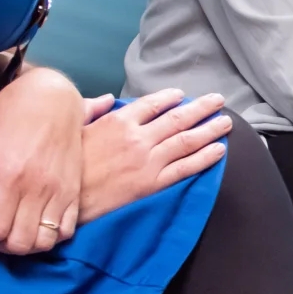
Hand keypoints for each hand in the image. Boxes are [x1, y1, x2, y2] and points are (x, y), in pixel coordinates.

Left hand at [0, 68, 88, 253]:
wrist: (55, 96)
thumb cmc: (10, 112)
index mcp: (7, 174)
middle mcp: (36, 186)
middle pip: (19, 242)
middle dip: (1, 245)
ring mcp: (59, 189)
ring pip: (44, 241)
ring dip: (27, 245)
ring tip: (13, 233)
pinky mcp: (74, 190)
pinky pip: (67, 231)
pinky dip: (51, 237)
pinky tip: (35, 225)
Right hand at [78, 89, 230, 224]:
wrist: (66, 198)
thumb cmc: (68, 164)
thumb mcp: (76, 128)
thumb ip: (94, 109)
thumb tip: (109, 98)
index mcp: (119, 121)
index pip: (153, 104)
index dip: (172, 98)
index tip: (184, 95)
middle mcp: (138, 138)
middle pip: (178, 118)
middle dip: (202, 108)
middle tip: (218, 100)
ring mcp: (148, 161)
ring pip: (187, 140)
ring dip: (210, 129)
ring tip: (226, 122)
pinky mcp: (153, 183)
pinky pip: (185, 168)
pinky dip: (205, 158)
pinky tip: (219, 150)